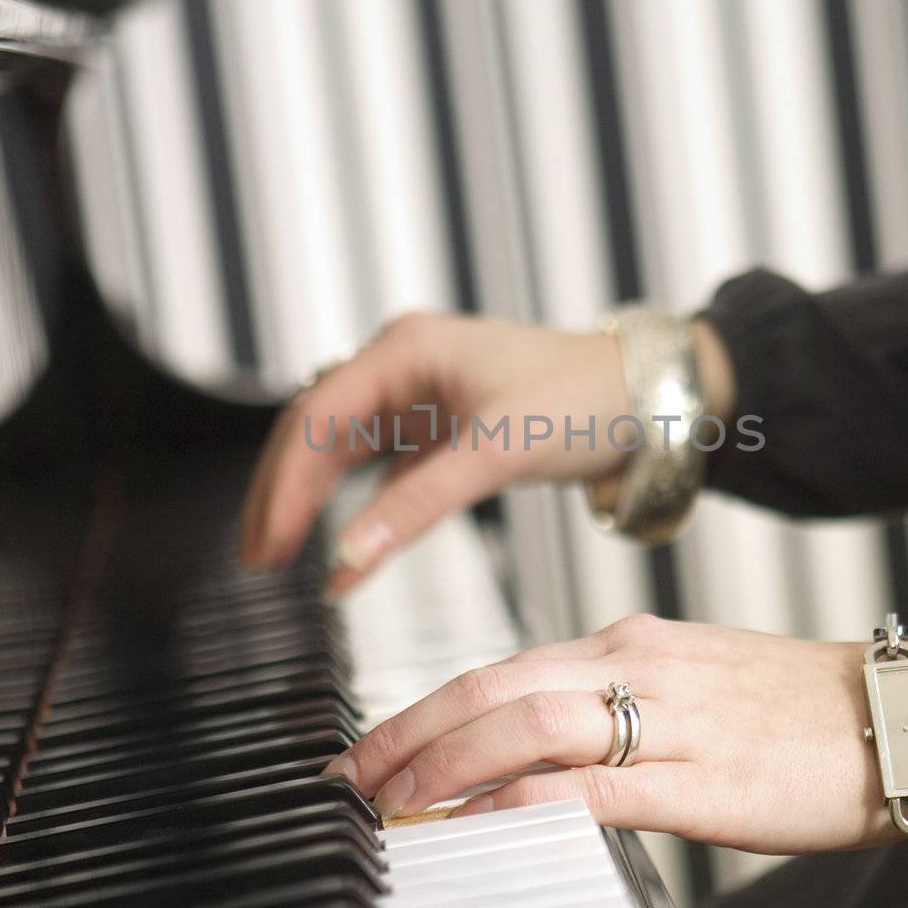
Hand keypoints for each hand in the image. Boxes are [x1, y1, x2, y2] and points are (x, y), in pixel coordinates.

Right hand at [241, 311, 735, 592]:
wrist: (651, 398)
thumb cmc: (584, 400)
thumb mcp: (496, 451)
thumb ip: (418, 505)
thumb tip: (348, 558)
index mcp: (405, 349)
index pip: (317, 416)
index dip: (282, 481)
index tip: (265, 542)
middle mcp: (403, 363)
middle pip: (315, 427)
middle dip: (281, 491)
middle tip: (256, 558)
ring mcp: (421, 394)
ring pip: (341, 446)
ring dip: (310, 497)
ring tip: (277, 554)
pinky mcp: (443, 426)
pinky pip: (381, 466)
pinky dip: (359, 505)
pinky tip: (346, 549)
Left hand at [324, 613, 907, 855]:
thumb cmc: (807, 711)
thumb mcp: (699, 687)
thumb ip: (622, 711)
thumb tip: (548, 761)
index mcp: (632, 644)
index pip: (504, 668)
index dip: (430, 708)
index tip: (381, 744)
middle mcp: (637, 664)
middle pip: (494, 685)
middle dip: (411, 731)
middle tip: (352, 775)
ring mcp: (669, 716)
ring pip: (526, 723)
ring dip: (445, 763)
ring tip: (392, 803)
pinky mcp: (703, 776)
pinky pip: (590, 785)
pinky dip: (521, 803)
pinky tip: (479, 826)